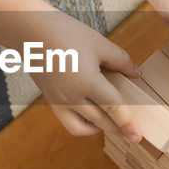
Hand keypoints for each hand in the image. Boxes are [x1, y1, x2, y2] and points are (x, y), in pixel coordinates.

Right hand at [30, 12, 143, 140]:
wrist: (30, 31)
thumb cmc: (66, 33)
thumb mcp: (99, 43)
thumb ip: (121, 61)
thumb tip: (137, 74)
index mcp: (88, 82)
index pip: (114, 108)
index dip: (128, 123)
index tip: (138, 137)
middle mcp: (73, 97)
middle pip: (101, 121)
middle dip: (119, 129)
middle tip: (132, 134)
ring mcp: (60, 101)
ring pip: (83, 127)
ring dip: (100, 129)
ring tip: (113, 125)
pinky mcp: (51, 101)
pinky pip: (69, 122)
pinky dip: (83, 125)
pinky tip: (92, 116)